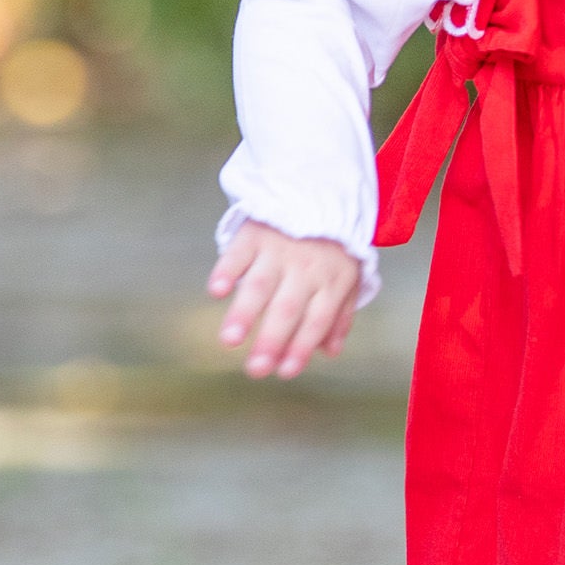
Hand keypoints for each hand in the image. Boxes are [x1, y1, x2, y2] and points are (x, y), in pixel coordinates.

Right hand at [208, 222, 360, 378]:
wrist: (315, 192)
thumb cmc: (330, 247)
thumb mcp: (347, 278)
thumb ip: (339, 315)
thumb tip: (329, 352)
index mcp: (331, 282)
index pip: (316, 321)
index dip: (301, 347)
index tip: (284, 372)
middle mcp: (306, 268)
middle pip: (287, 309)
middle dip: (271, 340)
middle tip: (256, 369)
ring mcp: (279, 250)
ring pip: (261, 284)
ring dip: (244, 312)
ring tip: (230, 339)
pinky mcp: (255, 233)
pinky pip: (239, 253)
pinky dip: (227, 270)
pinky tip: (217, 290)